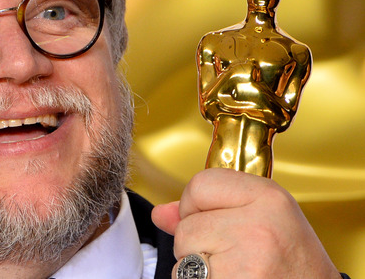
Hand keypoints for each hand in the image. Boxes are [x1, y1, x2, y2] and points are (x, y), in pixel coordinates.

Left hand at [152, 168, 338, 277]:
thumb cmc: (293, 266)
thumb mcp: (263, 222)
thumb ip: (209, 210)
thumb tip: (161, 213)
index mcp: (269, 198)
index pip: (200, 185)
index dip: (196, 206)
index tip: (215, 221)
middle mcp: (258, 225)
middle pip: (187, 225)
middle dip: (198, 243)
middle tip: (234, 256)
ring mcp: (246, 259)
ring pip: (184, 255)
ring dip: (197, 268)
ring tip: (235, 271)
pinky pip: (186, 278)